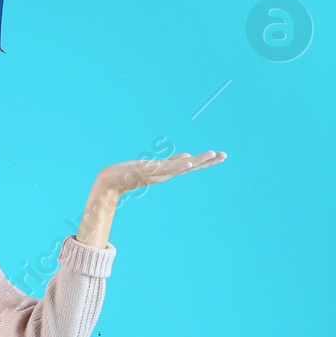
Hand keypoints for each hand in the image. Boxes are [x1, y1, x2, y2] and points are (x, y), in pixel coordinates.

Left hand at [95, 150, 225, 196]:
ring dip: (197, 161)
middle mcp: (165, 174)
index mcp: (167, 172)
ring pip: (181, 167)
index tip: (221, 156)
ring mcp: (157, 173)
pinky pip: (166, 168)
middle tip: (225, 156)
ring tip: (213, 154)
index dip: (205, 161)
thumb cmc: (130, 174)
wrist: (110, 182)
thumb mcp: (153, 166)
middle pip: (191, 166)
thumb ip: (171, 162)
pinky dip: (177, 165)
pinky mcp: (148, 171)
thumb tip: (188, 156)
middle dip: (208, 162)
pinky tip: (188, 162)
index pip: (190, 165)